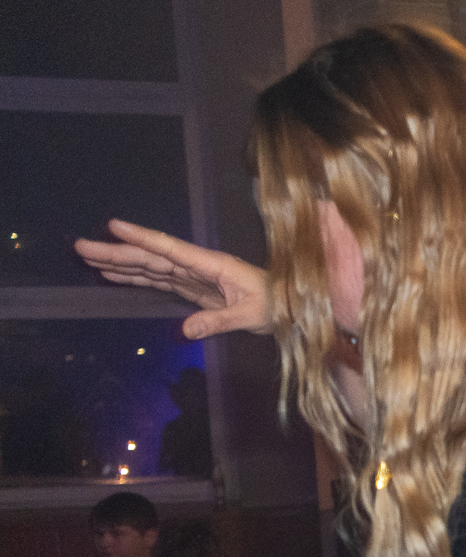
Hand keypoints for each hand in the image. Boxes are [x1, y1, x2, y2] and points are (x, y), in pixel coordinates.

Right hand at [73, 220, 269, 338]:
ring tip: (88, 258)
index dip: (142, 237)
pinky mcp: (193, 289)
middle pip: (151, 257)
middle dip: (116, 252)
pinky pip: (159, 281)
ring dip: (119, 263)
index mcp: (211, 264)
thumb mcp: (250, 316)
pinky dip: (135, 278)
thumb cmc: (277, 306)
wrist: (292, 307)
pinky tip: (114, 276)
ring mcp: (194, 276)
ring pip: (150, 267)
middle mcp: (198, 266)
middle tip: (81, 247)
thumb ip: (218, 322)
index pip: (170, 249)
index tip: (113, 226)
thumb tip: (186, 330)